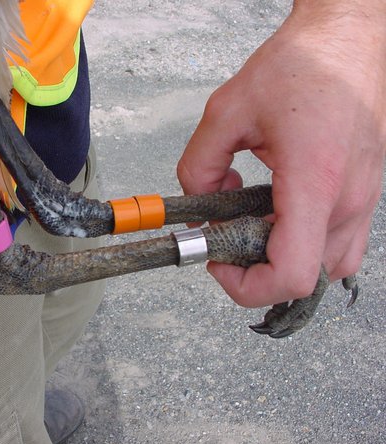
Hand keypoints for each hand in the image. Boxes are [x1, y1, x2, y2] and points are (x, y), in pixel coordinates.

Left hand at [177, 1, 385, 306]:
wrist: (347, 40)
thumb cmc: (300, 66)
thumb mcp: (225, 112)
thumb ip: (199, 166)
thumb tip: (198, 207)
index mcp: (314, 181)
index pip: (292, 274)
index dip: (247, 285)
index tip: (219, 260)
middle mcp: (347, 200)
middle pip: (304, 278)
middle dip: (255, 267)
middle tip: (228, 231)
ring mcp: (362, 200)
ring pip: (325, 268)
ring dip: (281, 257)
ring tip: (252, 219)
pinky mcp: (363, 195)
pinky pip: (338, 245)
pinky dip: (303, 242)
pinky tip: (277, 212)